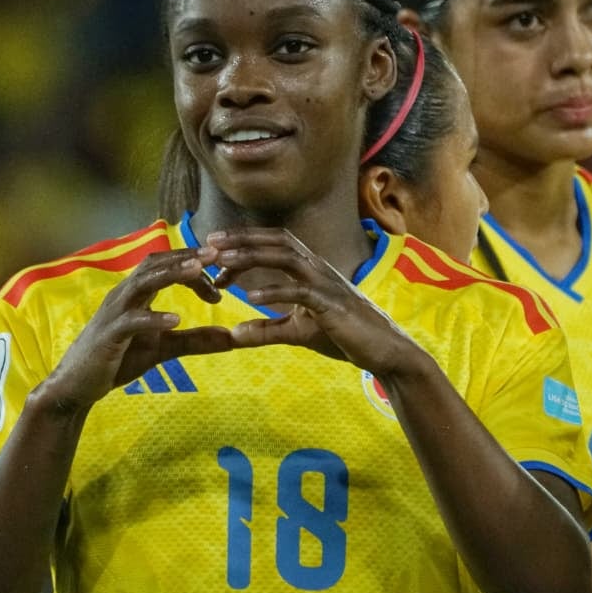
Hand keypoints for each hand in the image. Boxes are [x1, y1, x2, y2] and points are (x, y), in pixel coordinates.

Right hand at [40, 247, 233, 412]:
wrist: (77, 385)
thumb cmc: (118, 360)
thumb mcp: (163, 349)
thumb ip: (195, 341)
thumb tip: (232, 338)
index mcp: (137, 294)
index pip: (166, 266)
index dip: (193, 265)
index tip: (221, 272)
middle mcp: (124, 296)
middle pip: (154, 264)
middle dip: (185, 257)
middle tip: (216, 254)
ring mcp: (114, 314)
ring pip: (142, 284)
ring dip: (171, 275)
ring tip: (197, 272)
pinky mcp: (108, 336)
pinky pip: (131, 321)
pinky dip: (153, 318)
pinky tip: (176, 320)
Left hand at [206, 228, 419, 375]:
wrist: (384, 352)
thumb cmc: (344, 337)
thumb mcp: (296, 332)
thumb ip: (266, 331)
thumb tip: (234, 334)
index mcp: (309, 270)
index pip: (273, 244)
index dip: (243, 241)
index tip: (212, 248)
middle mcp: (317, 269)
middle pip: (276, 241)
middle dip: (241, 240)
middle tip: (207, 245)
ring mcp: (326, 284)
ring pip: (286, 257)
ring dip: (252, 257)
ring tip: (222, 264)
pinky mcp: (332, 305)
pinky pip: (300, 292)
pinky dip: (275, 292)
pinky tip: (250, 298)